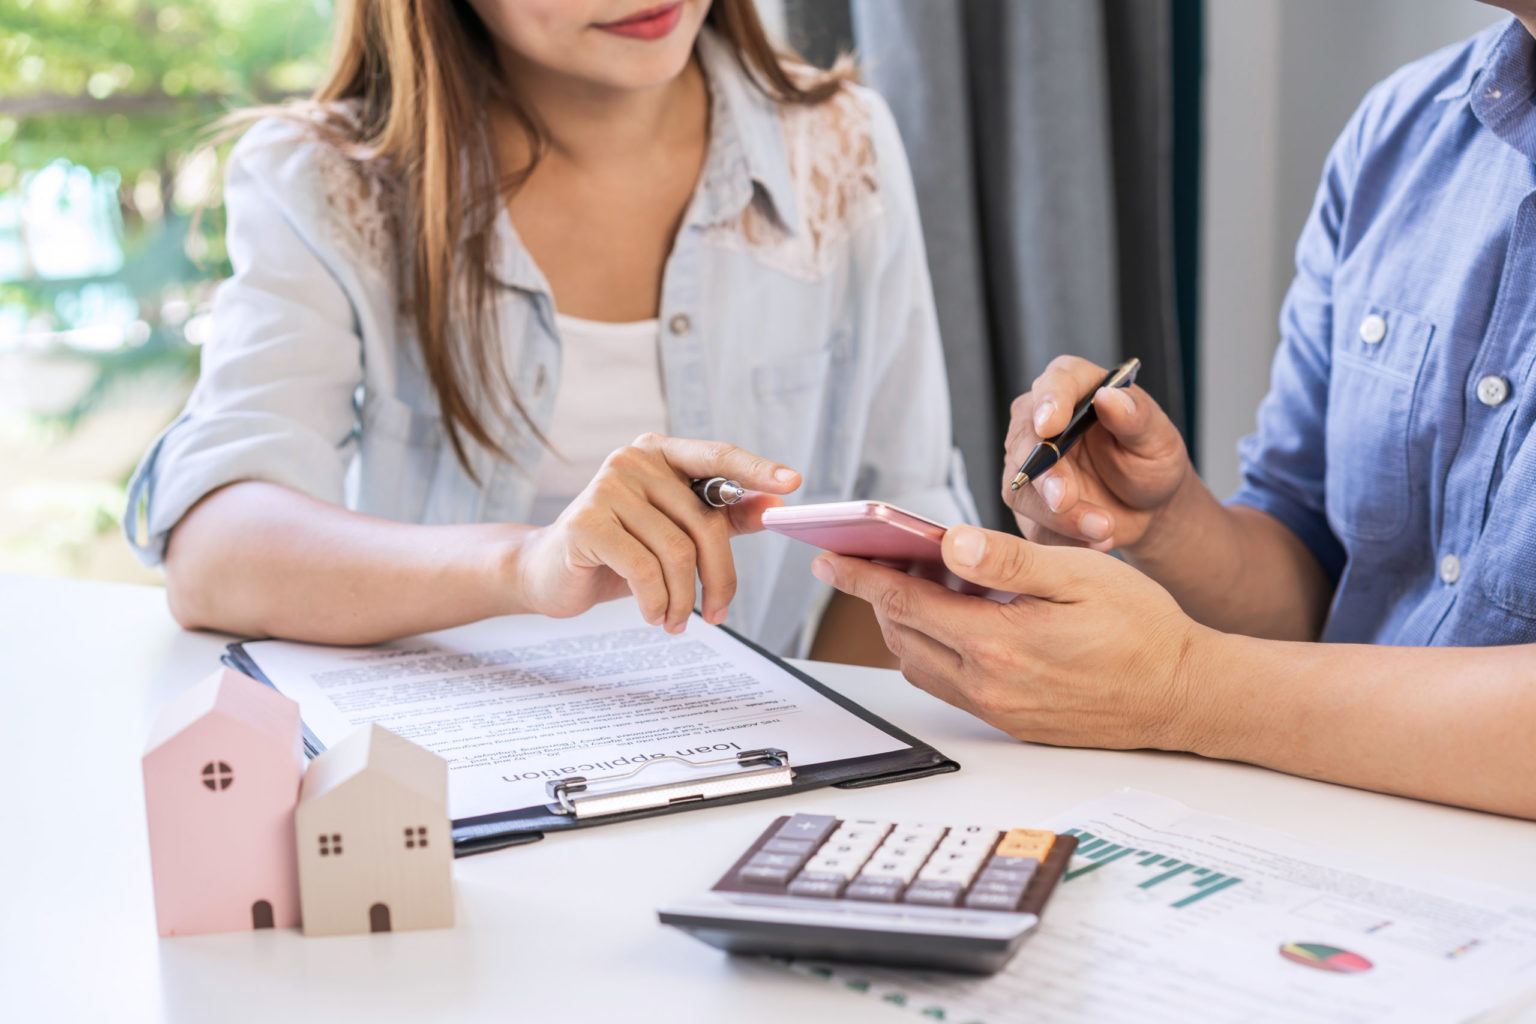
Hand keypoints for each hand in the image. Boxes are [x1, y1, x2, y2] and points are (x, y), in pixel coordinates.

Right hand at [515, 434, 799, 630]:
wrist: (547, 573)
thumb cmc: (618, 552)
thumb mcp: (675, 533)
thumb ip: (722, 516)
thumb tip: (774, 507)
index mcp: (660, 454)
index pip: (717, 456)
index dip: (756, 469)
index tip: (792, 484)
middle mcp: (634, 460)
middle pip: (703, 522)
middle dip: (718, 577)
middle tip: (717, 614)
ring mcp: (607, 486)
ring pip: (676, 551)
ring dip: (684, 598)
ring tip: (676, 621)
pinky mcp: (587, 521)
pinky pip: (644, 569)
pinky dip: (656, 601)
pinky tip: (653, 615)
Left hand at [810, 525, 1211, 750]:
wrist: (1186, 696)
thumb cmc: (1143, 628)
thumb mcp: (1080, 576)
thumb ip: (1008, 561)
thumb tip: (947, 542)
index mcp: (999, 644)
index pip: (905, 604)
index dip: (862, 577)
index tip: (830, 558)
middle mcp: (989, 686)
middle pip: (903, 636)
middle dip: (879, 597)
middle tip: (872, 560)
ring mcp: (998, 711)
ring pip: (920, 664)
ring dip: (906, 625)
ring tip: (916, 585)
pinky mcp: (1011, 724)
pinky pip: (950, 686)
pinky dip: (935, 651)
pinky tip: (955, 622)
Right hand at [1004, 355, 1190, 552]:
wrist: (1147, 505)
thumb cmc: (1151, 460)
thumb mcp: (1157, 438)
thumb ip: (1135, 417)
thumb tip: (1109, 397)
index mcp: (1074, 388)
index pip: (1053, 384)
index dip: (1049, 402)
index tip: (1051, 426)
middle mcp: (1039, 422)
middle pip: (1024, 442)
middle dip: (1044, 474)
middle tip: (1065, 499)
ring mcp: (1025, 464)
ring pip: (1021, 490)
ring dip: (1058, 516)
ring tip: (1103, 529)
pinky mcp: (1027, 504)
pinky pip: (1032, 526)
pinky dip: (1062, 539)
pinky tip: (1094, 540)